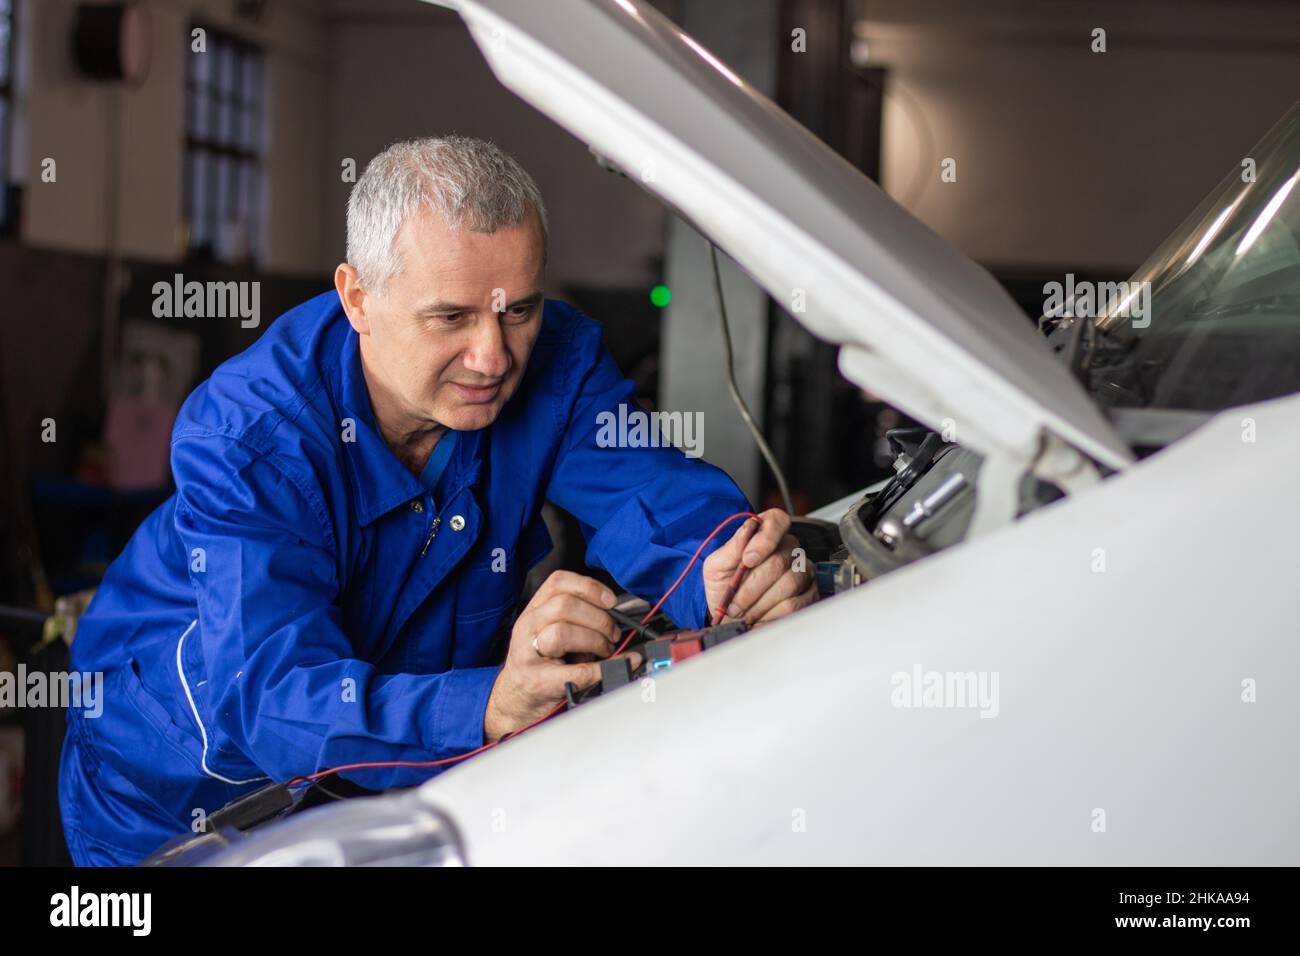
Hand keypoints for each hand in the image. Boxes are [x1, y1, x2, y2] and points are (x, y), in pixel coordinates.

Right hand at [484, 571, 639, 742]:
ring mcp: (528, 654)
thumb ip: (577, 618)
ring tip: (605, 650)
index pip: (558, 582)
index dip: (589, 587)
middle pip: (564, 606)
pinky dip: (604, 668)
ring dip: (595, 640)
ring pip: (561, 633)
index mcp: (534, 610)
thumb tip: (616, 617)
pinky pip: (576, 672)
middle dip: (598, 618)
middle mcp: (528, 627)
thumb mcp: (550, 630)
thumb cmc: (540, 661)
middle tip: (612, 633)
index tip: (610, 601)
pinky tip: (617, 665)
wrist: (516, 697)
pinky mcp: (539, 681)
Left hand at [702, 509, 816, 625]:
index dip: (765, 539)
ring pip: (788, 584)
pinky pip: (795, 604)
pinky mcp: (809, 595)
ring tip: (744, 612)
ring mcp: (802, 571)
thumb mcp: (716, 567)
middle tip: (735, 603)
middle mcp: (788, 549)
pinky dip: (772, 615)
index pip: (777, 520)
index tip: (748, 560)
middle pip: (779, 561)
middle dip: (752, 587)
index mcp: (765, 534)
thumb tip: (746, 531)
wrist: (729, 614)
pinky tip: (759, 617)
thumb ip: (731, 549)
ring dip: (760, 603)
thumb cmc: (724, 586)